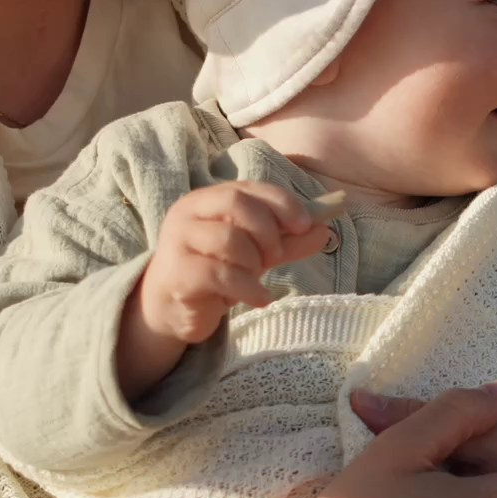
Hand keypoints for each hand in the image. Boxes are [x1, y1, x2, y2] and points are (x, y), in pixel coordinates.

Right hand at [138, 181, 329, 343]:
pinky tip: (259, 298)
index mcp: (208, 199)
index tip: (305, 224)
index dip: (281, 203)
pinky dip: (248, 288)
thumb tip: (326, 230)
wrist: (171, 309)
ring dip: (254, 263)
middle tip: (276, 257)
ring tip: (256, 278)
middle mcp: (189, 212)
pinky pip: (220, 274)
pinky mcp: (177, 274)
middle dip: (268, 231)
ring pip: (230, 240)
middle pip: (237, 204)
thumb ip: (288, 241)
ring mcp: (179, 242)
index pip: (250, 188)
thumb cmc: (215, 272)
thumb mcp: (256, 253)